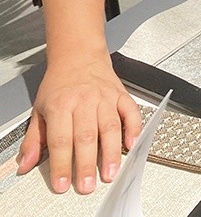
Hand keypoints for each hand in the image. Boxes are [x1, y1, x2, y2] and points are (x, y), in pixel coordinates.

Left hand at [17, 54, 141, 193]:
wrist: (79, 55)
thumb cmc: (59, 83)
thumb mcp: (39, 109)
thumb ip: (34, 139)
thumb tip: (26, 164)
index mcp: (61, 105)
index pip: (61, 140)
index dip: (61, 164)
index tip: (62, 183)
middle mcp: (84, 101)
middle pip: (86, 136)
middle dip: (87, 164)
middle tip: (87, 185)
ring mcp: (105, 97)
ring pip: (110, 127)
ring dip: (111, 152)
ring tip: (111, 173)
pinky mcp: (121, 94)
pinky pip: (131, 112)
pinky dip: (134, 128)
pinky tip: (132, 144)